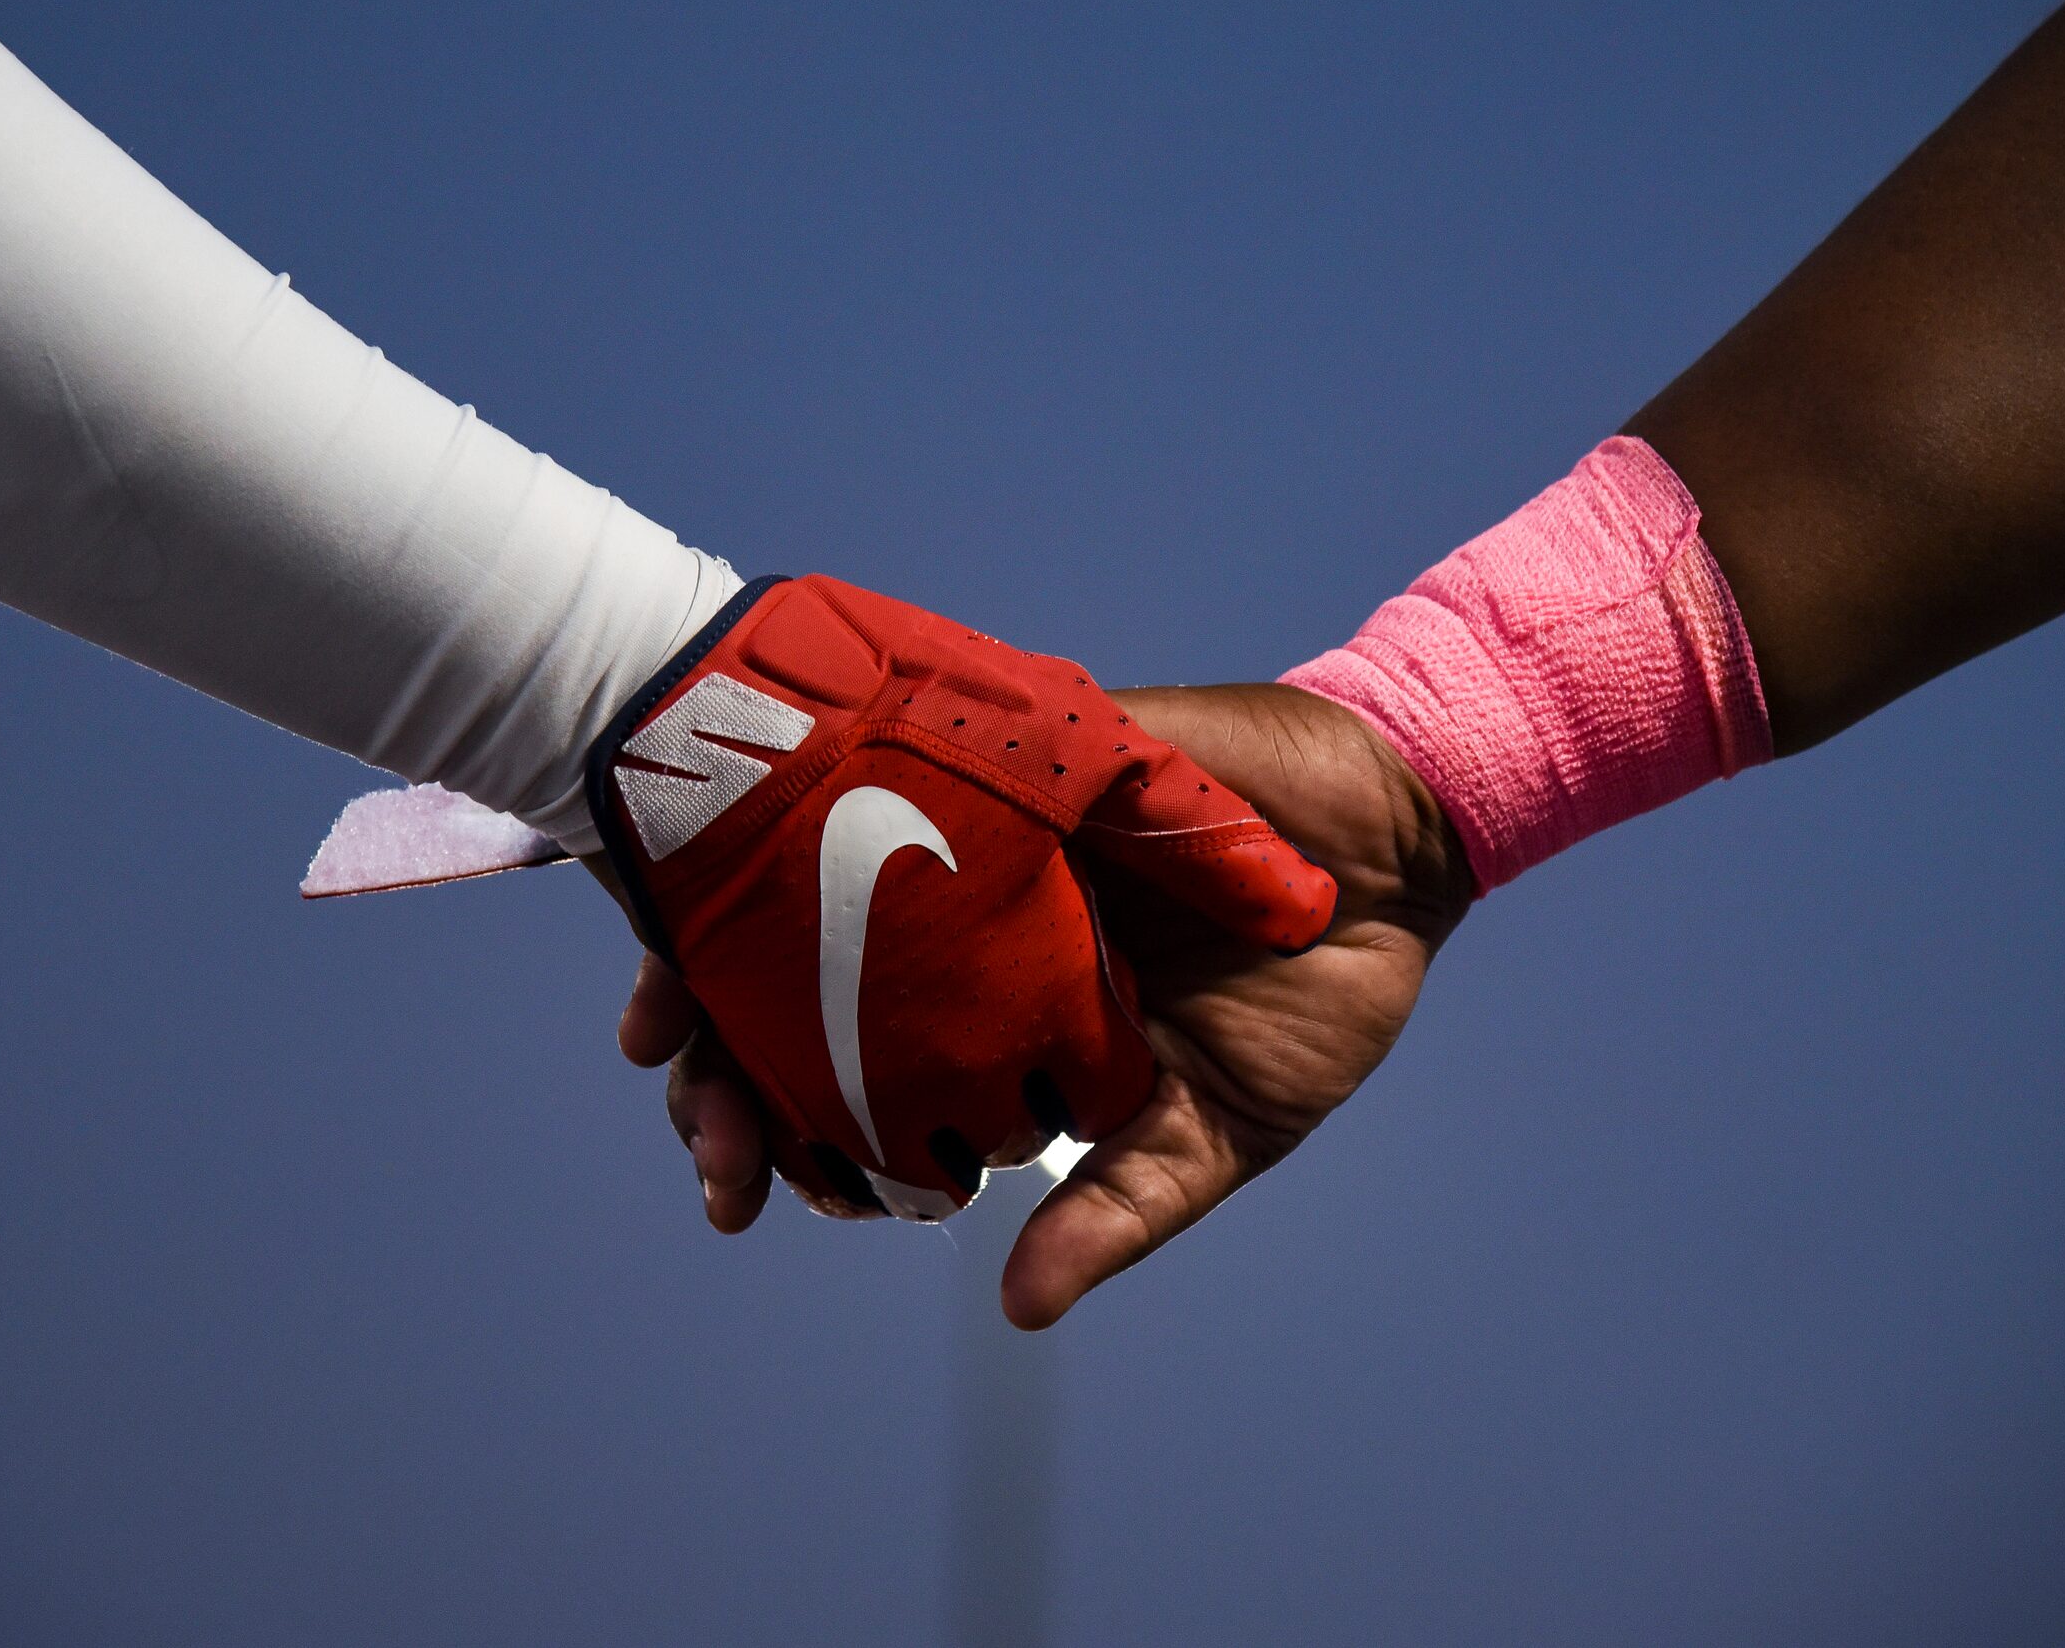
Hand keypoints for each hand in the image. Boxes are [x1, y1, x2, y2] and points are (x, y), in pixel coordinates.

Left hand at [619, 681, 1473, 1325]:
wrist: (1397, 851)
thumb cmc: (1311, 994)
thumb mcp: (1215, 1126)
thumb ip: (1116, 1208)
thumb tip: (1021, 1314)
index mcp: (1000, 1006)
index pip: (858, 1069)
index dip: (778, 1122)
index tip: (729, 1188)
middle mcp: (967, 915)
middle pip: (801, 978)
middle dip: (723, 1051)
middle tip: (688, 1115)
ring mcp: (984, 828)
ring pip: (817, 876)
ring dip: (724, 942)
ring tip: (667, 1026)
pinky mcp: (1020, 749)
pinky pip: (899, 764)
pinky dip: (817, 810)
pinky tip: (745, 864)